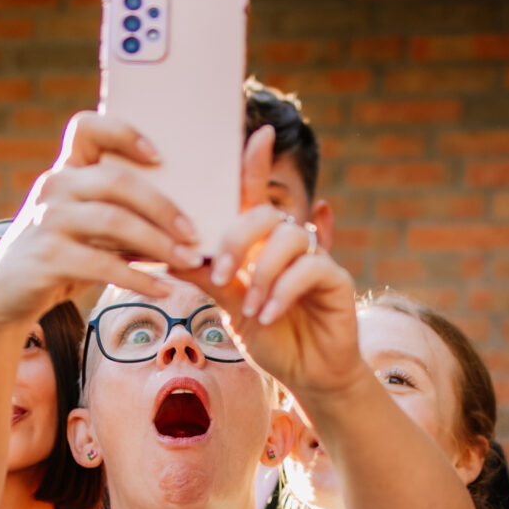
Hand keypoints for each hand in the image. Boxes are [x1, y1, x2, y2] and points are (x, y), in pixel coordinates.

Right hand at [0, 111, 203, 327]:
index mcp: (64, 172)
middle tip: (194, 233)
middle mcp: (52, 187)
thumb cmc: (60, 258)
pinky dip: (139, 278)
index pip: (86, 128)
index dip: (123, 132)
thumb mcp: (85, 229)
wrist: (5, 297)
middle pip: (117, 181)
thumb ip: (120, 216)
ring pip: (115, 221)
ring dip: (160, 244)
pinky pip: (103, 264)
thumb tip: (183, 224)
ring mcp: (46, 220)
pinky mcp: (46, 257)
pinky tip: (163, 289)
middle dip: (163, 207)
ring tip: (189, 262)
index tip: (158, 155)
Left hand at [186, 127, 364, 401]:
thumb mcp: (229, 308)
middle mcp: (290, 244)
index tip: (258, 132)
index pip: (256, 196)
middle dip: (238, 241)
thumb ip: (210, 278)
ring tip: (249, 308)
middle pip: (267, 214)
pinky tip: (269, 315)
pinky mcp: (336, 280)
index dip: (258, 163)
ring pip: (291, 238)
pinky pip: (311, 269)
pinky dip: (284, 291)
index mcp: (262, 244)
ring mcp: (316, 259)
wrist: (307, 376)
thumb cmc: (270, 339)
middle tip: (222, 276)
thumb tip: (172, 254)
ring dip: (263, 273)